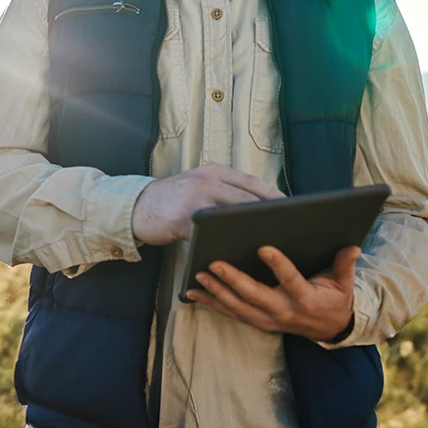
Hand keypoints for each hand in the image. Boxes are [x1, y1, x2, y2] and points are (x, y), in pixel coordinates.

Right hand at [130, 164, 284, 245]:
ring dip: (249, 230)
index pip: (251, 182)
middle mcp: (204, 181)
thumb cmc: (172, 201)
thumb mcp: (197, 186)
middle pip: (245, 198)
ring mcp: (192, 199)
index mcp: (212, 172)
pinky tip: (234, 255)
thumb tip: (258, 209)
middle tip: (287, 229)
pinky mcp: (181, 219)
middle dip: (268, 214)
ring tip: (267, 243)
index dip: (274, 196)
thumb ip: (222, 191)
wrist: (134, 207)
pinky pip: (208, 235)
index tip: (293, 210)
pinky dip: (222, 245)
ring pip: (230, 216)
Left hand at [187, 245, 358, 341]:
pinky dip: (211, 303)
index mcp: (306, 299)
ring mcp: (268, 320)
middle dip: (233, 280)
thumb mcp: (343, 284)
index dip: (279, 266)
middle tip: (214, 264)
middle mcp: (284, 312)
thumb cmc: (334, 299)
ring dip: (216, 292)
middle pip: (255, 296)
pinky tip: (192, 293)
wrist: (330, 329)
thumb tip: (352, 247)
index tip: (264, 247)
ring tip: (199, 276)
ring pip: (238, 307)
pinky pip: (231, 313)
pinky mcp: (256, 322)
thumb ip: (344, 265)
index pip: (291, 281)